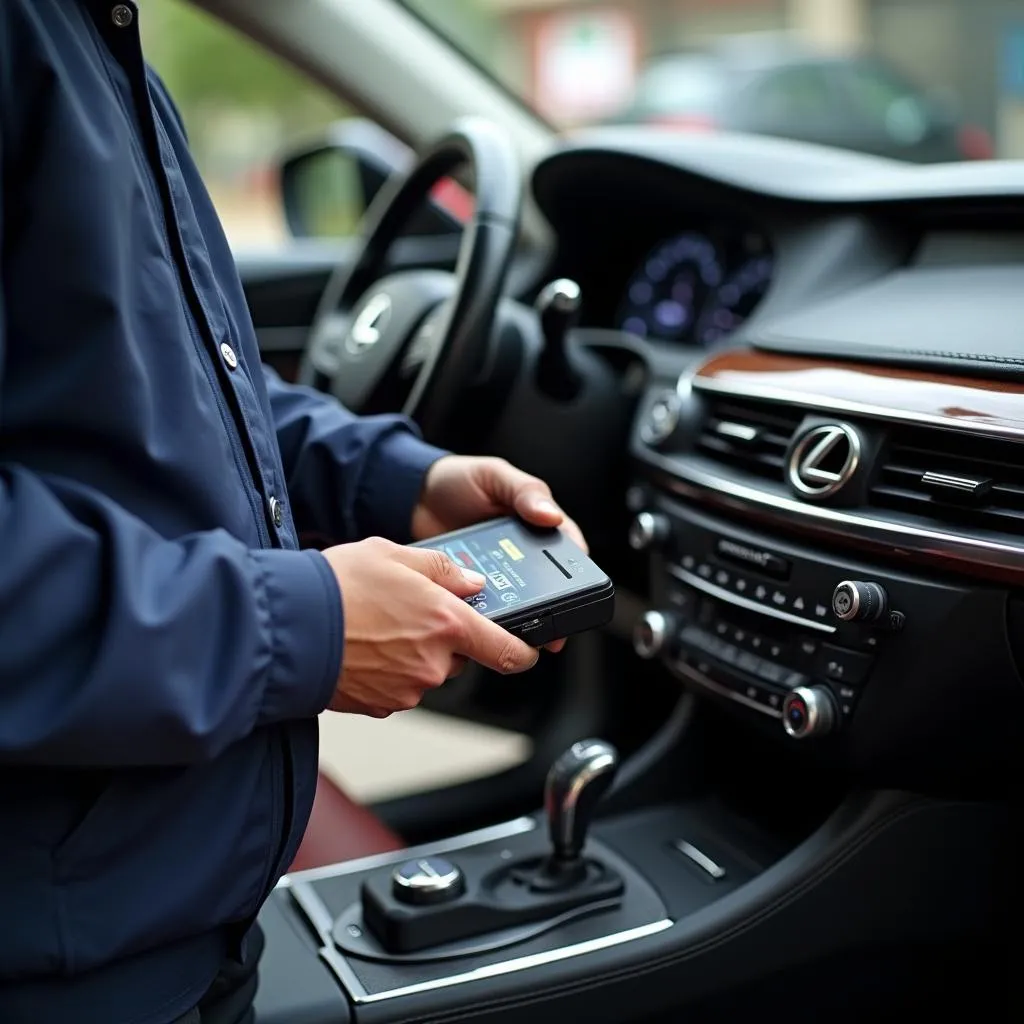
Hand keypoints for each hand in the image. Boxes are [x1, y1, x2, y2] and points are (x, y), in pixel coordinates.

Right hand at [321, 537, 539, 718]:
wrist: (284, 629)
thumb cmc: (334, 588)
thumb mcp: (393, 554)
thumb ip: (442, 570)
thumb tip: (471, 584)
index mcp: (446, 623)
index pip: (508, 652)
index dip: (524, 651)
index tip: (527, 648)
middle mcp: (434, 663)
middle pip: (460, 657)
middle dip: (444, 638)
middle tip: (409, 612)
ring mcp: (407, 689)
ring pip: (427, 671)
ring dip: (414, 652)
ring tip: (376, 625)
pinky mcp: (381, 706)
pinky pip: (399, 686)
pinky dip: (389, 670)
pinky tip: (363, 646)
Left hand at [412, 456, 585, 652]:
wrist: (413, 496)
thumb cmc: (460, 480)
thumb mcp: (496, 476)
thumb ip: (524, 492)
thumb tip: (552, 516)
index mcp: (539, 526)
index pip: (569, 554)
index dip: (579, 577)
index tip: (577, 596)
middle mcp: (523, 556)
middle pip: (547, 589)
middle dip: (549, 610)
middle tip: (546, 629)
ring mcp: (497, 575)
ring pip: (516, 603)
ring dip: (515, 617)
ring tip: (510, 629)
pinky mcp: (471, 589)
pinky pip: (482, 607)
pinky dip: (482, 616)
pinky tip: (478, 622)